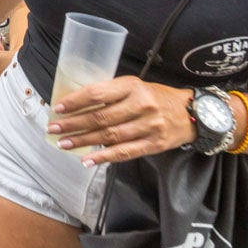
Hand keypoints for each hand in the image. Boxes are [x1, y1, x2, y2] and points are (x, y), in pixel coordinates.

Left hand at [47, 77, 194, 165]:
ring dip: (83, 141)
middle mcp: (141, 105)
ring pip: (110, 136)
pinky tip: (87, 160)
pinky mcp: (155, 144)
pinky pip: (125, 152)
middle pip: (101, 117)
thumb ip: (111, 93)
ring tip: (63, 143)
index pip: (98, 93)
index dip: (76, 102)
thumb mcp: (135, 86)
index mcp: (132, 86)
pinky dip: (104, 157)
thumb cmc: (156, 97)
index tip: (58, 109)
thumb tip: (77, 104)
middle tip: (53, 128)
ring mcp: (149, 126)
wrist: (193, 112)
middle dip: (73, 124)